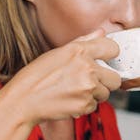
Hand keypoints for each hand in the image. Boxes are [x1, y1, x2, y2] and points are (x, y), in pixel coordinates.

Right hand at [3, 28, 121, 124]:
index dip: (110, 55)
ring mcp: (87, 88)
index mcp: (80, 51)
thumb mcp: (58, 52)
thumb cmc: (36, 76)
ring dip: (94, 94)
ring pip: (105, 93)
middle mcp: (87, 68)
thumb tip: (101, 33)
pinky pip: (94, 106)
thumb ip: (84, 42)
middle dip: (105, 81)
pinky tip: (69, 100)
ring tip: (74, 91)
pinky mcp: (85, 105)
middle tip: (89, 81)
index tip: (105, 60)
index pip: (113, 48)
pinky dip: (84, 105)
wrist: (24, 100)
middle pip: (115, 78)